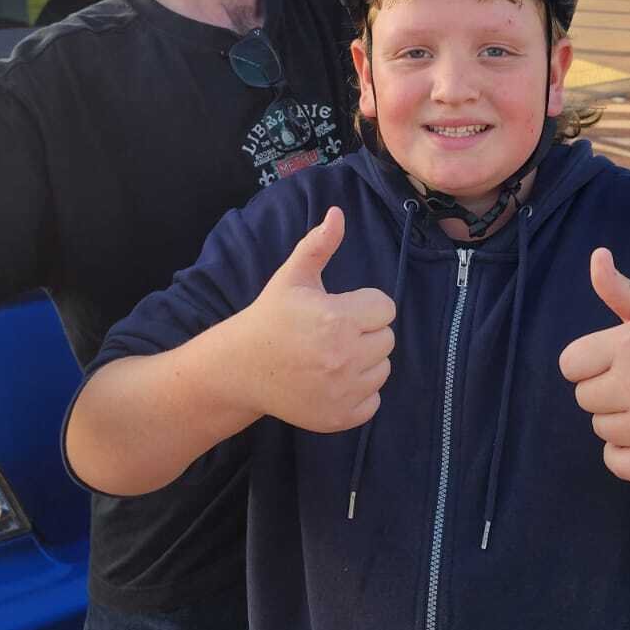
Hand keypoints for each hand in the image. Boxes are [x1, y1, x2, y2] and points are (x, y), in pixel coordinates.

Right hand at [238, 207, 394, 432]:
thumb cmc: (272, 317)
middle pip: (388, 339)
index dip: (364, 306)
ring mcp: (344, 390)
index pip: (385, 308)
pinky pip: (374, 401)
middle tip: (333, 333)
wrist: (242, 368)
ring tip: (332, 356)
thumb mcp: (293, 277)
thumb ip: (319, 244)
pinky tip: (332, 381)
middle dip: (365, 333)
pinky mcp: (341, 417)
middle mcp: (344, 356)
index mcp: (338, 318)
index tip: (340, 309)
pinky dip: (359, 393)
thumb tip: (338, 213)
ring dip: (365, 362)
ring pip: (383, 369)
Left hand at [558, 248, 629, 481]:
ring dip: (619, 421)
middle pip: (583, 398)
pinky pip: (615, 461)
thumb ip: (618, 289)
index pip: (570, 365)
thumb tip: (596, 256)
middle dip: (606, 392)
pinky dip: (627, 454)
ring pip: (600, 428)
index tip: (618, 363)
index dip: (590, 364)